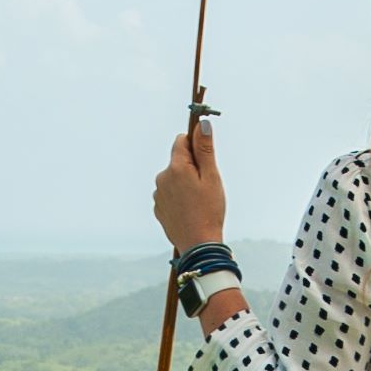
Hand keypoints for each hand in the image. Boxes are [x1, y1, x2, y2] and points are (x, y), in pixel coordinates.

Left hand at [153, 118, 227, 251]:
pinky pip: (170, 194)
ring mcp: (158, 194)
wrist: (198, 244)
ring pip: (174, 179)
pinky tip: (190, 210)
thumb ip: (204, 149)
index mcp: (176, 168)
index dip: (195, 145)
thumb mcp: (211, 177)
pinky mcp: (159, 208)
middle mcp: (162, 178)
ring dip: (185, 183)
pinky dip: (179, 198)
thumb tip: (202, 125)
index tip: (205, 156)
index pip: (181, 141)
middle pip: (178, 161)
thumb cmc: (208, 211)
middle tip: (206, 185)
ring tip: (199, 201)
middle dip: (192, 167)